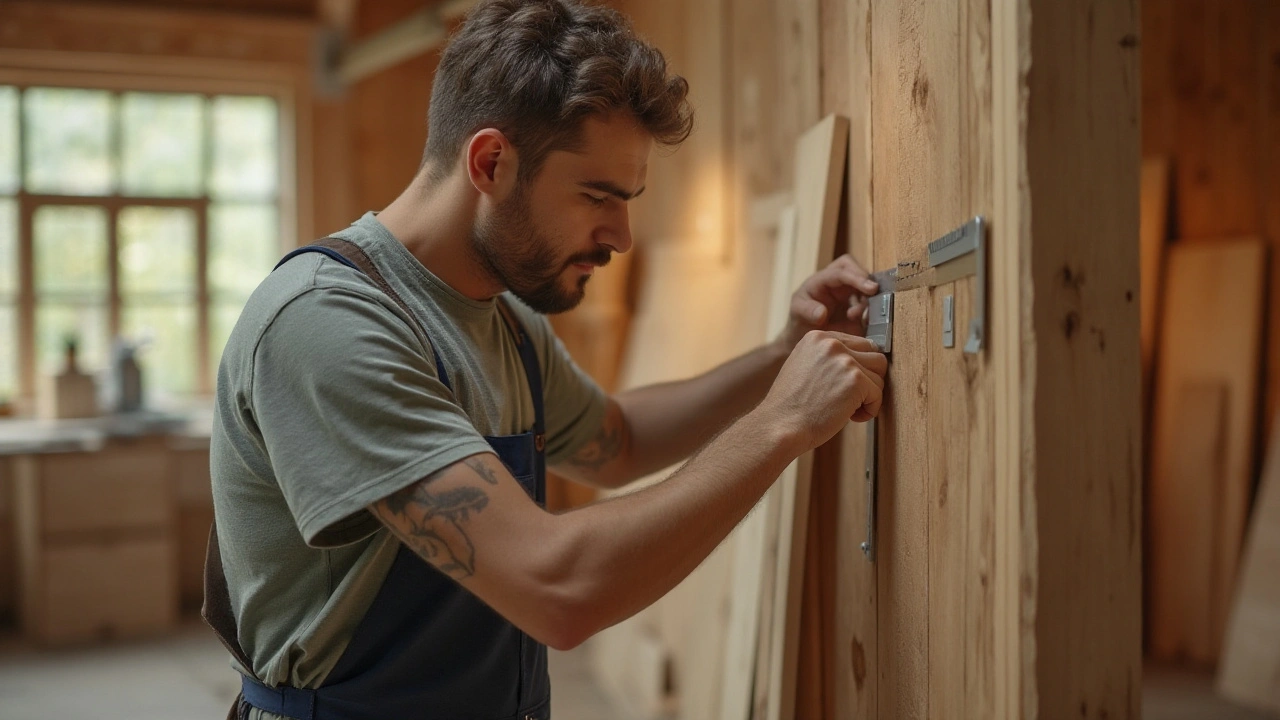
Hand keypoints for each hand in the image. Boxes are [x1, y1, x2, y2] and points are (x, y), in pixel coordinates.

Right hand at [759, 330, 886, 451]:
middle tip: (850, 399)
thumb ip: (828, 359)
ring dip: (869, 396)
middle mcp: (831, 343)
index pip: (859, 344)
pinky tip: (850, 417)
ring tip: (848, 409)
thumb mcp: (803, 368)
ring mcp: (844, 360)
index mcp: (817, 337)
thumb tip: (860, 362)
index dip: (858, 369)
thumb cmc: (790, 407)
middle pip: (874, 356)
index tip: (846, 386)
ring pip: (879, 375)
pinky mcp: (855, 380)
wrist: (779, 426)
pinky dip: (870, 410)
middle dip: (868, 380)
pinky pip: (878, 395)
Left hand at [775, 254, 879, 351]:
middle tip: (873, 293)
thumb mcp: (797, 314)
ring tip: (854, 316)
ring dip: (868, 298)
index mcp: (821, 280)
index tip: (871, 289)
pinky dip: (871, 310)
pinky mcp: (857, 307)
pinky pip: (870, 303)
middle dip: (865, 279)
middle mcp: (837, 283)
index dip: (856, 278)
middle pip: (855, 268)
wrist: (805, 337)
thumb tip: (822, 313)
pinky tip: (861, 321)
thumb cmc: (799, 320)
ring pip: (865, 284)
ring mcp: (848, 294)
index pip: (841, 272)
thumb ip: (807, 311)